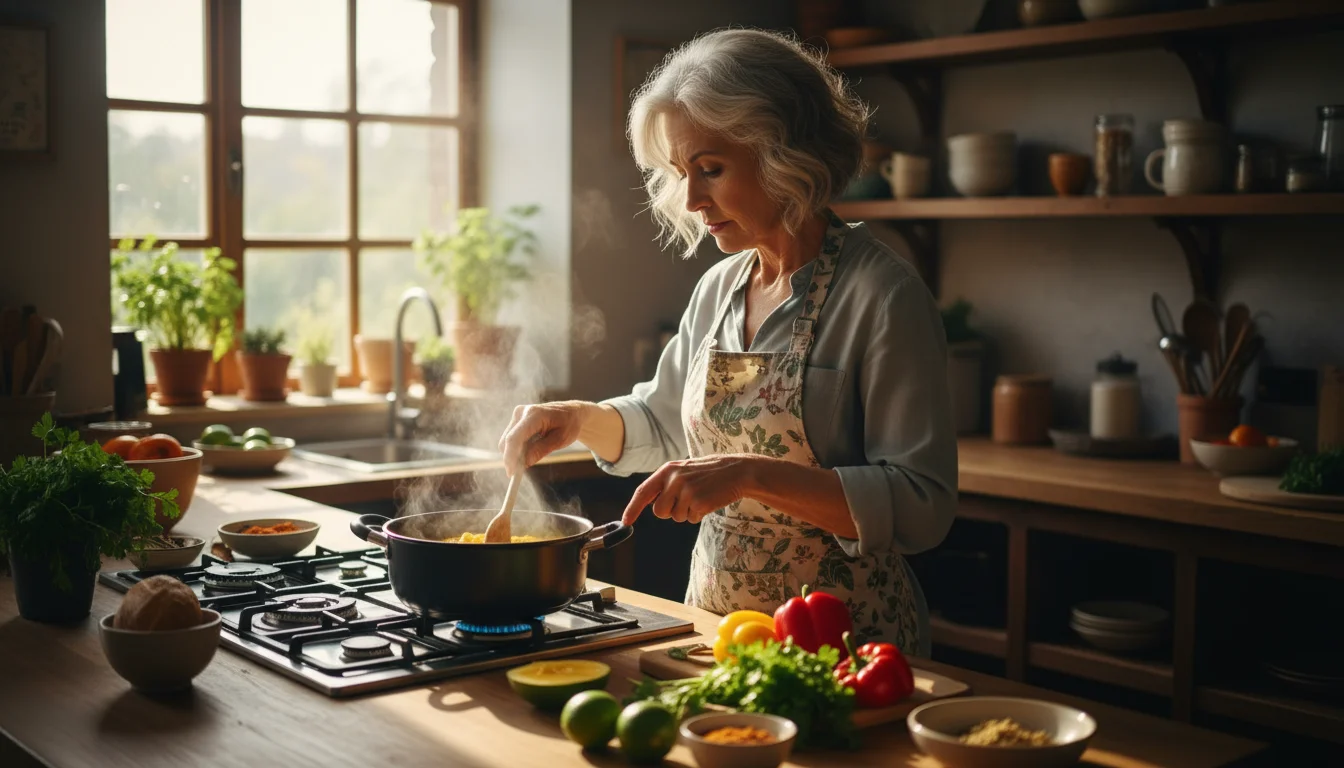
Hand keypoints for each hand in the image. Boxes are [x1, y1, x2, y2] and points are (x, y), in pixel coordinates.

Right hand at [498, 401, 585, 474]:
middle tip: (521, 472)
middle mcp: (521, 412)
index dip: (510, 456)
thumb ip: (540, 450)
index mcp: (534, 414)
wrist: (571, 412)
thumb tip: (524, 464)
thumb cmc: (568, 424)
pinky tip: (533, 447)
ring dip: (516, 453)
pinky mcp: (516, 420)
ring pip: (506, 441)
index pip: (515, 438)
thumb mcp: (560, 440)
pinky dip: (518, 449)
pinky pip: (511, 439)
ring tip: (537, 452)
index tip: (511, 473)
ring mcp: (517, 415)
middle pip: (507, 441)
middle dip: (512, 458)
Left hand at [621, 454, 760, 525]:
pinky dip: (699, 514)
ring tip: (700, 497)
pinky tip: (708, 501)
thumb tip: (650, 503)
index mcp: (667, 470)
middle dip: (670, 511)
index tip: (626, 521)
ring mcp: (686, 491)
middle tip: (687, 499)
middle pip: (659, 511)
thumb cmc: (708, 473)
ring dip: (687, 513)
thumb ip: (666, 483)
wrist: (736, 471)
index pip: (643, 491)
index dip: (632, 508)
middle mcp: (673, 480)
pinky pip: (691, 518)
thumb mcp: (683, 471)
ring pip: (675, 517)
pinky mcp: (698, 502)